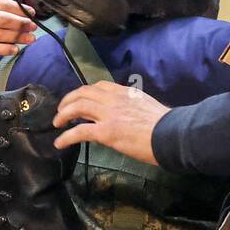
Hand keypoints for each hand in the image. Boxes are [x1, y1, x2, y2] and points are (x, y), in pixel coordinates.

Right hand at [0, 0, 36, 55]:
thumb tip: (17, 11)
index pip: (2, 4)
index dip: (19, 9)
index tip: (32, 13)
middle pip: (2, 19)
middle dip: (21, 23)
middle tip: (33, 26)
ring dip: (17, 37)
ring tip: (30, 39)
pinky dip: (3, 49)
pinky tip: (15, 49)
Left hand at [52, 81, 170, 164]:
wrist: (171, 134)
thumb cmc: (165, 124)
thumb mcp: (146, 106)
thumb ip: (131, 106)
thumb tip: (125, 116)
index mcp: (125, 92)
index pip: (99, 86)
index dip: (84, 92)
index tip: (78, 99)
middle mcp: (114, 99)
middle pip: (83, 93)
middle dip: (68, 100)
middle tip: (61, 111)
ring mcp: (108, 115)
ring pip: (77, 107)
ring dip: (63, 114)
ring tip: (57, 123)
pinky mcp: (106, 132)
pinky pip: (79, 131)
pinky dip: (66, 136)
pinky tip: (60, 142)